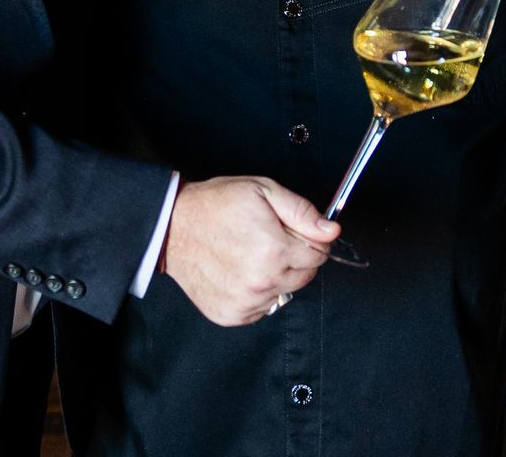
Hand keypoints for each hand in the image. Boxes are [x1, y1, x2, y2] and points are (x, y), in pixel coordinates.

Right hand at [161, 177, 337, 325]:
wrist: (173, 227)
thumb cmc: (216, 206)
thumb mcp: (264, 191)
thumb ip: (302, 212)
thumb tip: (331, 231)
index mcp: (274, 250)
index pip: (319, 254)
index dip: (310, 239)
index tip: (294, 231)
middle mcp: (262, 281)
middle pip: (305, 276)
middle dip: (295, 257)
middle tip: (269, 239)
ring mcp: (246, 302)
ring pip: (285, 292)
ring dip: (276, 275)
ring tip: (250, 254)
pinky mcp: (231, 314)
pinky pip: (262, 307)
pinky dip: (258, 292)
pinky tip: (240, 271)